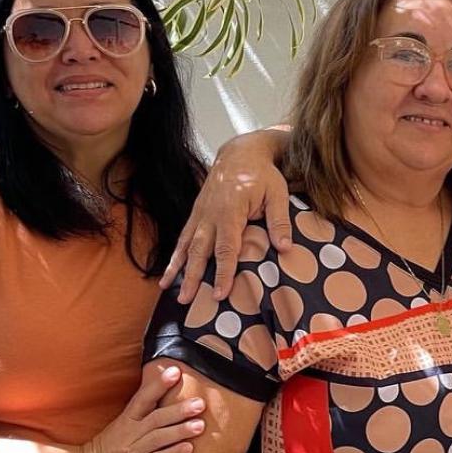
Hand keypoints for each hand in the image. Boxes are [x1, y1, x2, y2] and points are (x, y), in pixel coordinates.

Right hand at [79, 365, 204, 452]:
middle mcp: (128, 434)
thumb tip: (163, 387)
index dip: (159, 384)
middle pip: (155, 418)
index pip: (143, 398)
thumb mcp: (122, 426)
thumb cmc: (109, 448)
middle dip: (178, 410)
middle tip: (200, 403)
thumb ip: (142, 411)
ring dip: (179, 431)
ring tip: (201, 425)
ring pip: (157, 439)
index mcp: (126, 420)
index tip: (176, 371)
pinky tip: (188, 449)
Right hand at [160, 129, 291, 303]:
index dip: (222, 272)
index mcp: (231, 210)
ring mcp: (200, 213)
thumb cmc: (263, 174)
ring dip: (177, 267)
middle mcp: (210, 214)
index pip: (226, 247)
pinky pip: (183, 236)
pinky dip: (175, 254)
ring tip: (166, 288)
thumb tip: (285, 248)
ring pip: (186, 244)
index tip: (220, 293)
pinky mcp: (196, 212)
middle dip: (193, 276)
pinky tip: (170, 270)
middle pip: (199, 250)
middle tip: (186, 300)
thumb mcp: (278, 193)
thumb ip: (279, 220)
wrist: (241, 152)